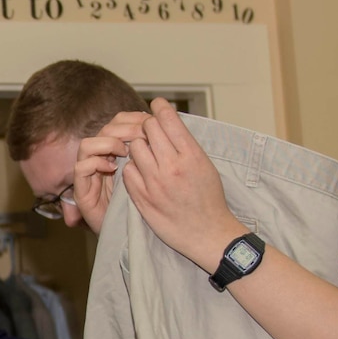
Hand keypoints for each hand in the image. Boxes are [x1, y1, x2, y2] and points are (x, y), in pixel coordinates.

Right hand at [72, 110, 152, 232]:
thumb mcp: (161, 176)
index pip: (119, 122)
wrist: (139, 240)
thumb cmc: (156, 209)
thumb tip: (170, 127)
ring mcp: (90, 176)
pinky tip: (112, 167)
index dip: (133, 118)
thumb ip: (160, 154)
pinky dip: (95, 162)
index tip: (151, 122)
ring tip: (123, 151)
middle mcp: (103, 161)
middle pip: (104, 129)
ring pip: (87, 144)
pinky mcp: (83, 193)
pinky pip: (81, 168)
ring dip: (106, 143)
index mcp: (121, 153)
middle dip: (122, 128)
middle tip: (140, 135)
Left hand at [120, 100, 246, 272]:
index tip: (156, 104)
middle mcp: (171, 166)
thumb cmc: (209, 199)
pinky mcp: (142, 197)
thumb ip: (187, 145)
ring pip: (134, 148)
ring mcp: (154, 182)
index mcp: (191, 155)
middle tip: (152, 133)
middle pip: (147, 129)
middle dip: (148, 128)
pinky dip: (132, 169)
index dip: (160, 107)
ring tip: (147, 155)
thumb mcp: (205, 165)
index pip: (168, 120)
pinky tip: (142, 173)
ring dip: (138, 148)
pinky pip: (128, 171)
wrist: (207, 233)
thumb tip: (170, 123)